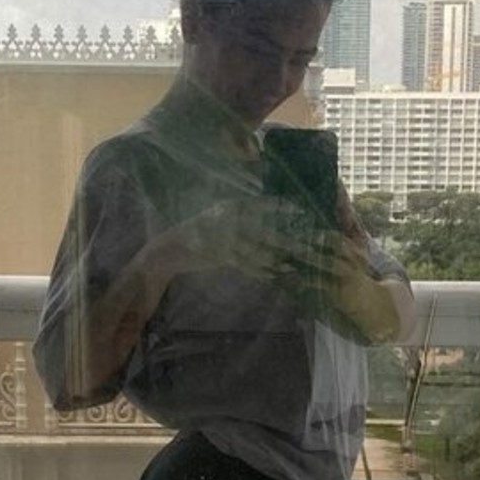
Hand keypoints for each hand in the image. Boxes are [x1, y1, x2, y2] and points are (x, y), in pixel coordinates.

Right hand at [167, 196, 301, 284]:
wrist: (172, 247)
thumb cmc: (199, 230)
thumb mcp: (219, 215)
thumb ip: (241, 215)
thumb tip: (270, 222)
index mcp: (231, 206)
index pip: (262, 204)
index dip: (282, 207)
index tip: (301, 210)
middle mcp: (230, 221)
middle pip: (265, 233)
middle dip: (287, 241)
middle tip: (306, 247)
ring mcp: (225, 240)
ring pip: (257, 253)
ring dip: (275, 262)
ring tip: (291, 267)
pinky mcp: (221, 257)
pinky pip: (246, 266)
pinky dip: (260, 272)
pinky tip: (273, 276)